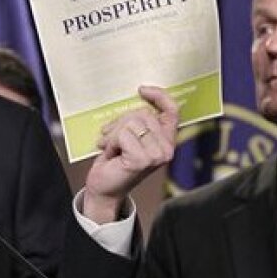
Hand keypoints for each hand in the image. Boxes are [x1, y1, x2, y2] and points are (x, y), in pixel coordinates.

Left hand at [82, 86, 178, 222]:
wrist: (104, 188)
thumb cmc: (115, 161)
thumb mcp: (130, 136)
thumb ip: (138, 121)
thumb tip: (135, 98)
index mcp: (166, 140)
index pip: (172, 111)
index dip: (159, 96)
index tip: (142, 89)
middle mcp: (167, 149)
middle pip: (143, 114)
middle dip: (121, 122)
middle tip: (110, 138)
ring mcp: (157, 155)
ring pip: (132, 123)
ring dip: (114, 134)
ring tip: (110, 146)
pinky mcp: (143, 160)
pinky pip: (123, 135)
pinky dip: (111, 142)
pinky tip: (110, 153)